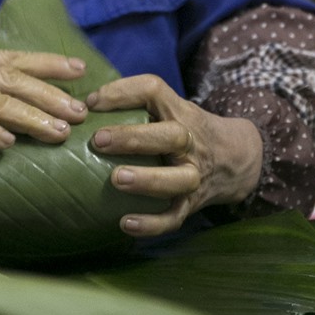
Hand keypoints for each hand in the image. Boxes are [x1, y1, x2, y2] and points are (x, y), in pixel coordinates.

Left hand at [86, 74, 263, 237]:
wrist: (234, 159)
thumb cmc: (183, 129)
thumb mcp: (169, 108)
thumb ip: (133, 104)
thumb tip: (80, 106)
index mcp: (179, 112)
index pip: (154, 91)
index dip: (122, 92)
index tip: (92, 102)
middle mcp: (190, 142)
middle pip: (171, 136)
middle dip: (134, 138)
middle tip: (99, 140)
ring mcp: (194, 175)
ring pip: (178, 180)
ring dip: (147, 180)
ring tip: (116, 180)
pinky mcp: (191, 205)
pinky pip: (174, 218)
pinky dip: (152, 224)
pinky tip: (125, 223)